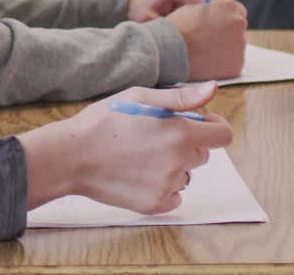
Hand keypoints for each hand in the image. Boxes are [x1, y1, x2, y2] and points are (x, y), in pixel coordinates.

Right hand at [67, 82, 231, 213]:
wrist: (70, 156)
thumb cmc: (103, 121)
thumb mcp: (140, 97)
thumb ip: (181, 97)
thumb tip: (213, 89)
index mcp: (180, 132)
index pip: (223, 136)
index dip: (214, 127)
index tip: (198, 125)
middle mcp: (179, 161)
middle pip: (202, 155)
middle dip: (186, 144)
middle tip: (153, 137)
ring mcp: (167, 185)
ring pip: (185, 175)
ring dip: (173, 166)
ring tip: (139, 156)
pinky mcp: (155, 204)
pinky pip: (174, 197)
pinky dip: (162, 187)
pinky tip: (138, 175)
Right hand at [166, 0, 247, 80]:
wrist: (169, 51)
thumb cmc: (177, 28)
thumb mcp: (192, 8)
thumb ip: (209, 8)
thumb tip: (215, 13)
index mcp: (229, 6)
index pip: (239, 11)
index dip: (227, 19)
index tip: (218, 25)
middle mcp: (239, 24)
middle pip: (239, 30)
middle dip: (227, 35)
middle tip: (208, 41)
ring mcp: (240, 46)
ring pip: (235, 49)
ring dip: (224, 51)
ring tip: (203, 53)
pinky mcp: (236, 66)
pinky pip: (231, 65)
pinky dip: (221, 66)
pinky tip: (206, 64)